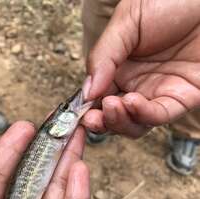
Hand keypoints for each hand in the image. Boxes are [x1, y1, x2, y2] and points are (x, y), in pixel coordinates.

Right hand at [83, 0, 199, 137]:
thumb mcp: (127, 22)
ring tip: (111, 105)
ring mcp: (158, 94)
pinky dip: (143, 114)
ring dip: (119, 122)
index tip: (78, 112)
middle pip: (114, 117)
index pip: (98, 98)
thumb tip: (86, 92)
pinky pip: (160, 115)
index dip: (86, 109)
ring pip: (135, 124)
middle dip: (101, 122)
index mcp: (119, 69)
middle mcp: (137, 85)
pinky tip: (131, 101)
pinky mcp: (182, 98)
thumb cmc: (169, 1)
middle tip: (91, 117)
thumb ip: (104, 56)